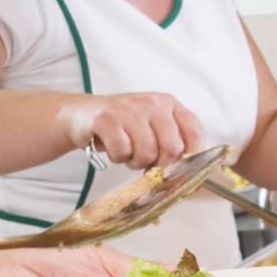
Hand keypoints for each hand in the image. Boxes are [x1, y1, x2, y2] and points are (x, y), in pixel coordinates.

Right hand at [59, 92, 204, 169]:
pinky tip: (113, 148)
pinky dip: (117, 157)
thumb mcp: (152, 126)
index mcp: (168, 104)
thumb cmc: (122, 125)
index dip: (192, 155)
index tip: (182, 169)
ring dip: (135, 162)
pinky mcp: (107, 119)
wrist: (82, 114)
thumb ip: (171, 141)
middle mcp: (152, 103)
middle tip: (146, 161)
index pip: (194, 131)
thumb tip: (189, 174)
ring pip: (147, 153)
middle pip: (172, 148)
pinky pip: (122, 151)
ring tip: (127, 152)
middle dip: (159, 164)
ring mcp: (129, 109)